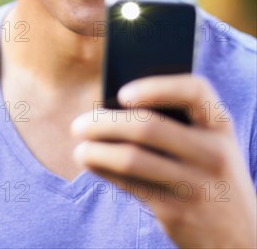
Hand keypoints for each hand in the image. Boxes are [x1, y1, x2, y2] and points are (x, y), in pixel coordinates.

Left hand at [71, 74, 256, 248]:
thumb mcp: (211, 145)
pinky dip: (104, 171)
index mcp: (221, 125)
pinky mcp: (177, 213)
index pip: (194, 90)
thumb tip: (115, 108)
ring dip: (95, 150)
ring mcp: (195, 185)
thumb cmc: (213, 177)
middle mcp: (212, 153)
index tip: (122, 93)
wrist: (243, 240)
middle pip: (147, 127)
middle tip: (79, 124)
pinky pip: (130, 185)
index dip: (155, 87)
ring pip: (131, 158)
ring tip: (79, 146)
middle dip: (103, 123)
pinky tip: (92, 164)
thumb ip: (180, 124)